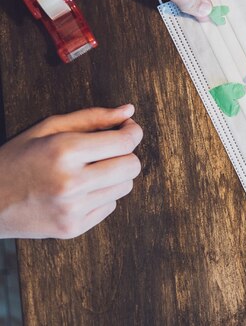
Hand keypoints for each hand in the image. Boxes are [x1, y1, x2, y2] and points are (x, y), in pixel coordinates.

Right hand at [0, 105, 142, 238]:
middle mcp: (71, 182)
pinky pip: (110, 206)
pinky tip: (80, 190)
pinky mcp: (73, 228)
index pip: (125, 142)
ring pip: (125, 187)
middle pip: (132, 166)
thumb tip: (129, 111)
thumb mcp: (48, 128)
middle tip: (110, 150)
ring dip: (115, 175)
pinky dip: (102, 195)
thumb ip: (92, 118)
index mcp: (64, 151)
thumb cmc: (16, 159)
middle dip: (126, 154)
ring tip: (90, 170)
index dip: (133, 132)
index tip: (128, 129)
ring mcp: (72, 209)